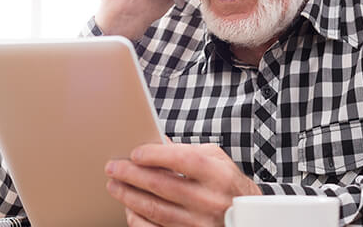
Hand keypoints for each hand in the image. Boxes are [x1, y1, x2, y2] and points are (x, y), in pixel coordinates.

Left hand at [105, 142, 261, 226]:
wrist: (248, 219)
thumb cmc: (229, 185)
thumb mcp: (217, 161)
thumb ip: (188, 150)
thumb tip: (157, 143)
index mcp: (218, 176)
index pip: (182, 161)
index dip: (155, 155)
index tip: (135, 153)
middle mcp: (209, 201)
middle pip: (162, 185)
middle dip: (131, 175)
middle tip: (113, 168)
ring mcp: (200, 224)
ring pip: (155, 210)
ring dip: (129, 196)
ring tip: (114, 185)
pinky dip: (138, 219)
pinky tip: (129, 209)